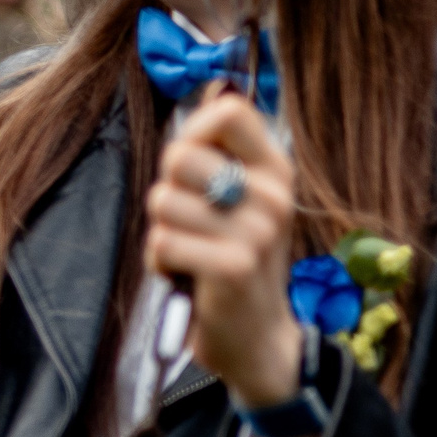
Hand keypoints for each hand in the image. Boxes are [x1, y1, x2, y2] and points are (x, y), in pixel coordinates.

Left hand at [145, 92, 306, 432]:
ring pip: (161, 201)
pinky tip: (187, 277)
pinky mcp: (232, 267)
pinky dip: (161, 263)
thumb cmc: (233, 259)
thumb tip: (206, 98)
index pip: (229, 111)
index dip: (192, 134)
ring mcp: (257, 232)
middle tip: (190, 224)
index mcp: (275, 170)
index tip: (191, 168)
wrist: (257, 338)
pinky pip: (161, 242)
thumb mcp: (238, 201)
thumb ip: (217, 157)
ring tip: (191, 253)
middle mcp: (273, 195)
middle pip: (178, 157)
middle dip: (167, 192)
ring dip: (163, 233)